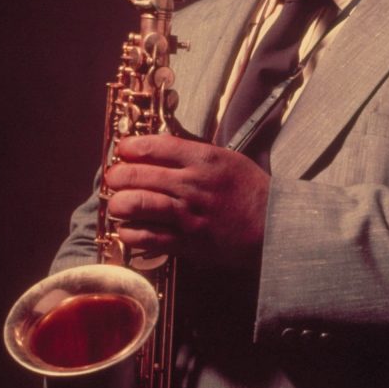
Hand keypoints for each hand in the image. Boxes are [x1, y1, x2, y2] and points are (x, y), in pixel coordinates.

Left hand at [104, 134, 269, 267]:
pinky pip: (148, 236)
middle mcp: (193, 184)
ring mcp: (189, 214)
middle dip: (118, 176)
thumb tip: (160, 148)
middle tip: (114, 178)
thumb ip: (193, 153)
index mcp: (204, 159)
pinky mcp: (188, 241)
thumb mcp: (227, 159)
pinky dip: (131, 233)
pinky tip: (129, 229)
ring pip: (138, 204)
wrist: (274, 226)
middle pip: (139, 174)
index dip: (131, 147)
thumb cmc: (251, 191)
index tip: (124, 150)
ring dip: (120, 204)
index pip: (156, 146)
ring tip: (118, 204)